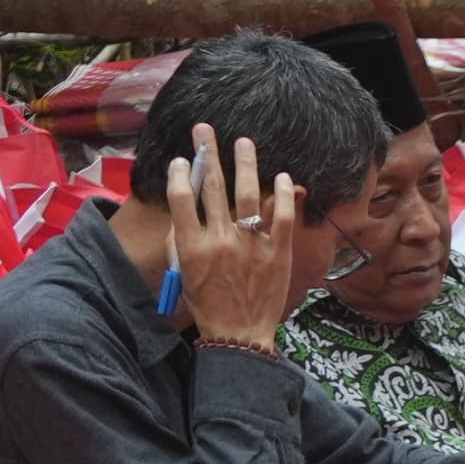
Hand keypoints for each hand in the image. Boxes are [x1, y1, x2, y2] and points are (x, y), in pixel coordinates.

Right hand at [170, 124, 304, 347]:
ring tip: (244, 142)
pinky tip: (282, 177)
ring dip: (245, 165)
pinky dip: (283, 196)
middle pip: (213, 188)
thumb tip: (184, 208)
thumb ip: (181, 239)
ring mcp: (251, 245)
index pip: (181, 198)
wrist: (239, 334)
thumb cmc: (207, 304)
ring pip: (247, 195)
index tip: (184, 158)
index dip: (182, 174)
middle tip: (207, 130)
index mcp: (191, 245)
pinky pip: (282, 217)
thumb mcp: (184, 272)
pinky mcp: (277, 253)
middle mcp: (220, 240)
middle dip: (209, 154)